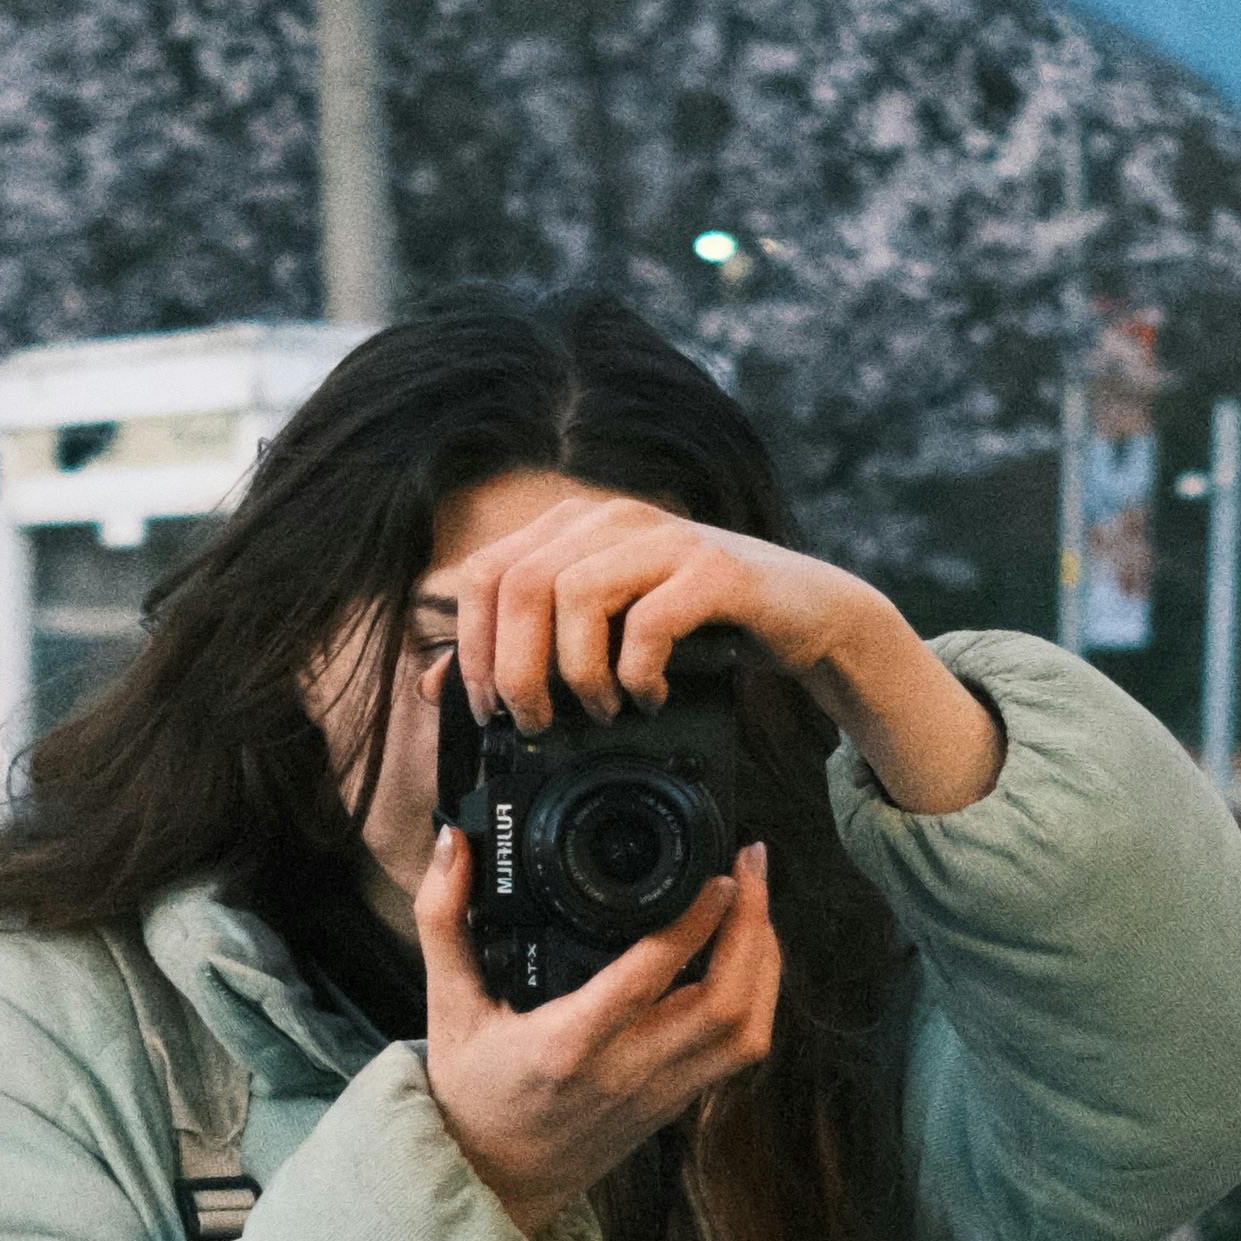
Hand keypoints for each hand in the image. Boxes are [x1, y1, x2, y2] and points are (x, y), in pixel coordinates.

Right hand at [413, 828, 782, 1240]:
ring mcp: (659, 1093)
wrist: (490, 1180)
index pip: (647, 978)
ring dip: (765, 964)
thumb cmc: (469, 1093)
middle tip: (751, 866)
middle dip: (752, 928)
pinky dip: (757, 998)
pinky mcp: (677, 1104)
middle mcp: (624, 1072)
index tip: (719, 875)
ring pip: (745, 1031)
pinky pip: (737, 1051)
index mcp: (566, 1044)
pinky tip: (747, 956)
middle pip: (724, 1004)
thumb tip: (452, 844)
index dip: (694, 923)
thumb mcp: (447, 1005)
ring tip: (757, 904)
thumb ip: (442, 919)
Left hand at [437, 493, 1000, 815]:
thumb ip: (525, 648)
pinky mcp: (715, 570)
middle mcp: (612, 517)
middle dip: (517, 670)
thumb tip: (434, 680)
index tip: (489, 710)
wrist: (806, 613)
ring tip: (601, 710)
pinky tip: (650, 697)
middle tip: (538, 723)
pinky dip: (638, 673)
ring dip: (577, 673)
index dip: (473, 648)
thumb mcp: (602, 633)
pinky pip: (649, 620)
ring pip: (575, 596)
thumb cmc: (696, 628)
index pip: (485, 574)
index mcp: (573, 527)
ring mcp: (665, 537)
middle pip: (520, 585)